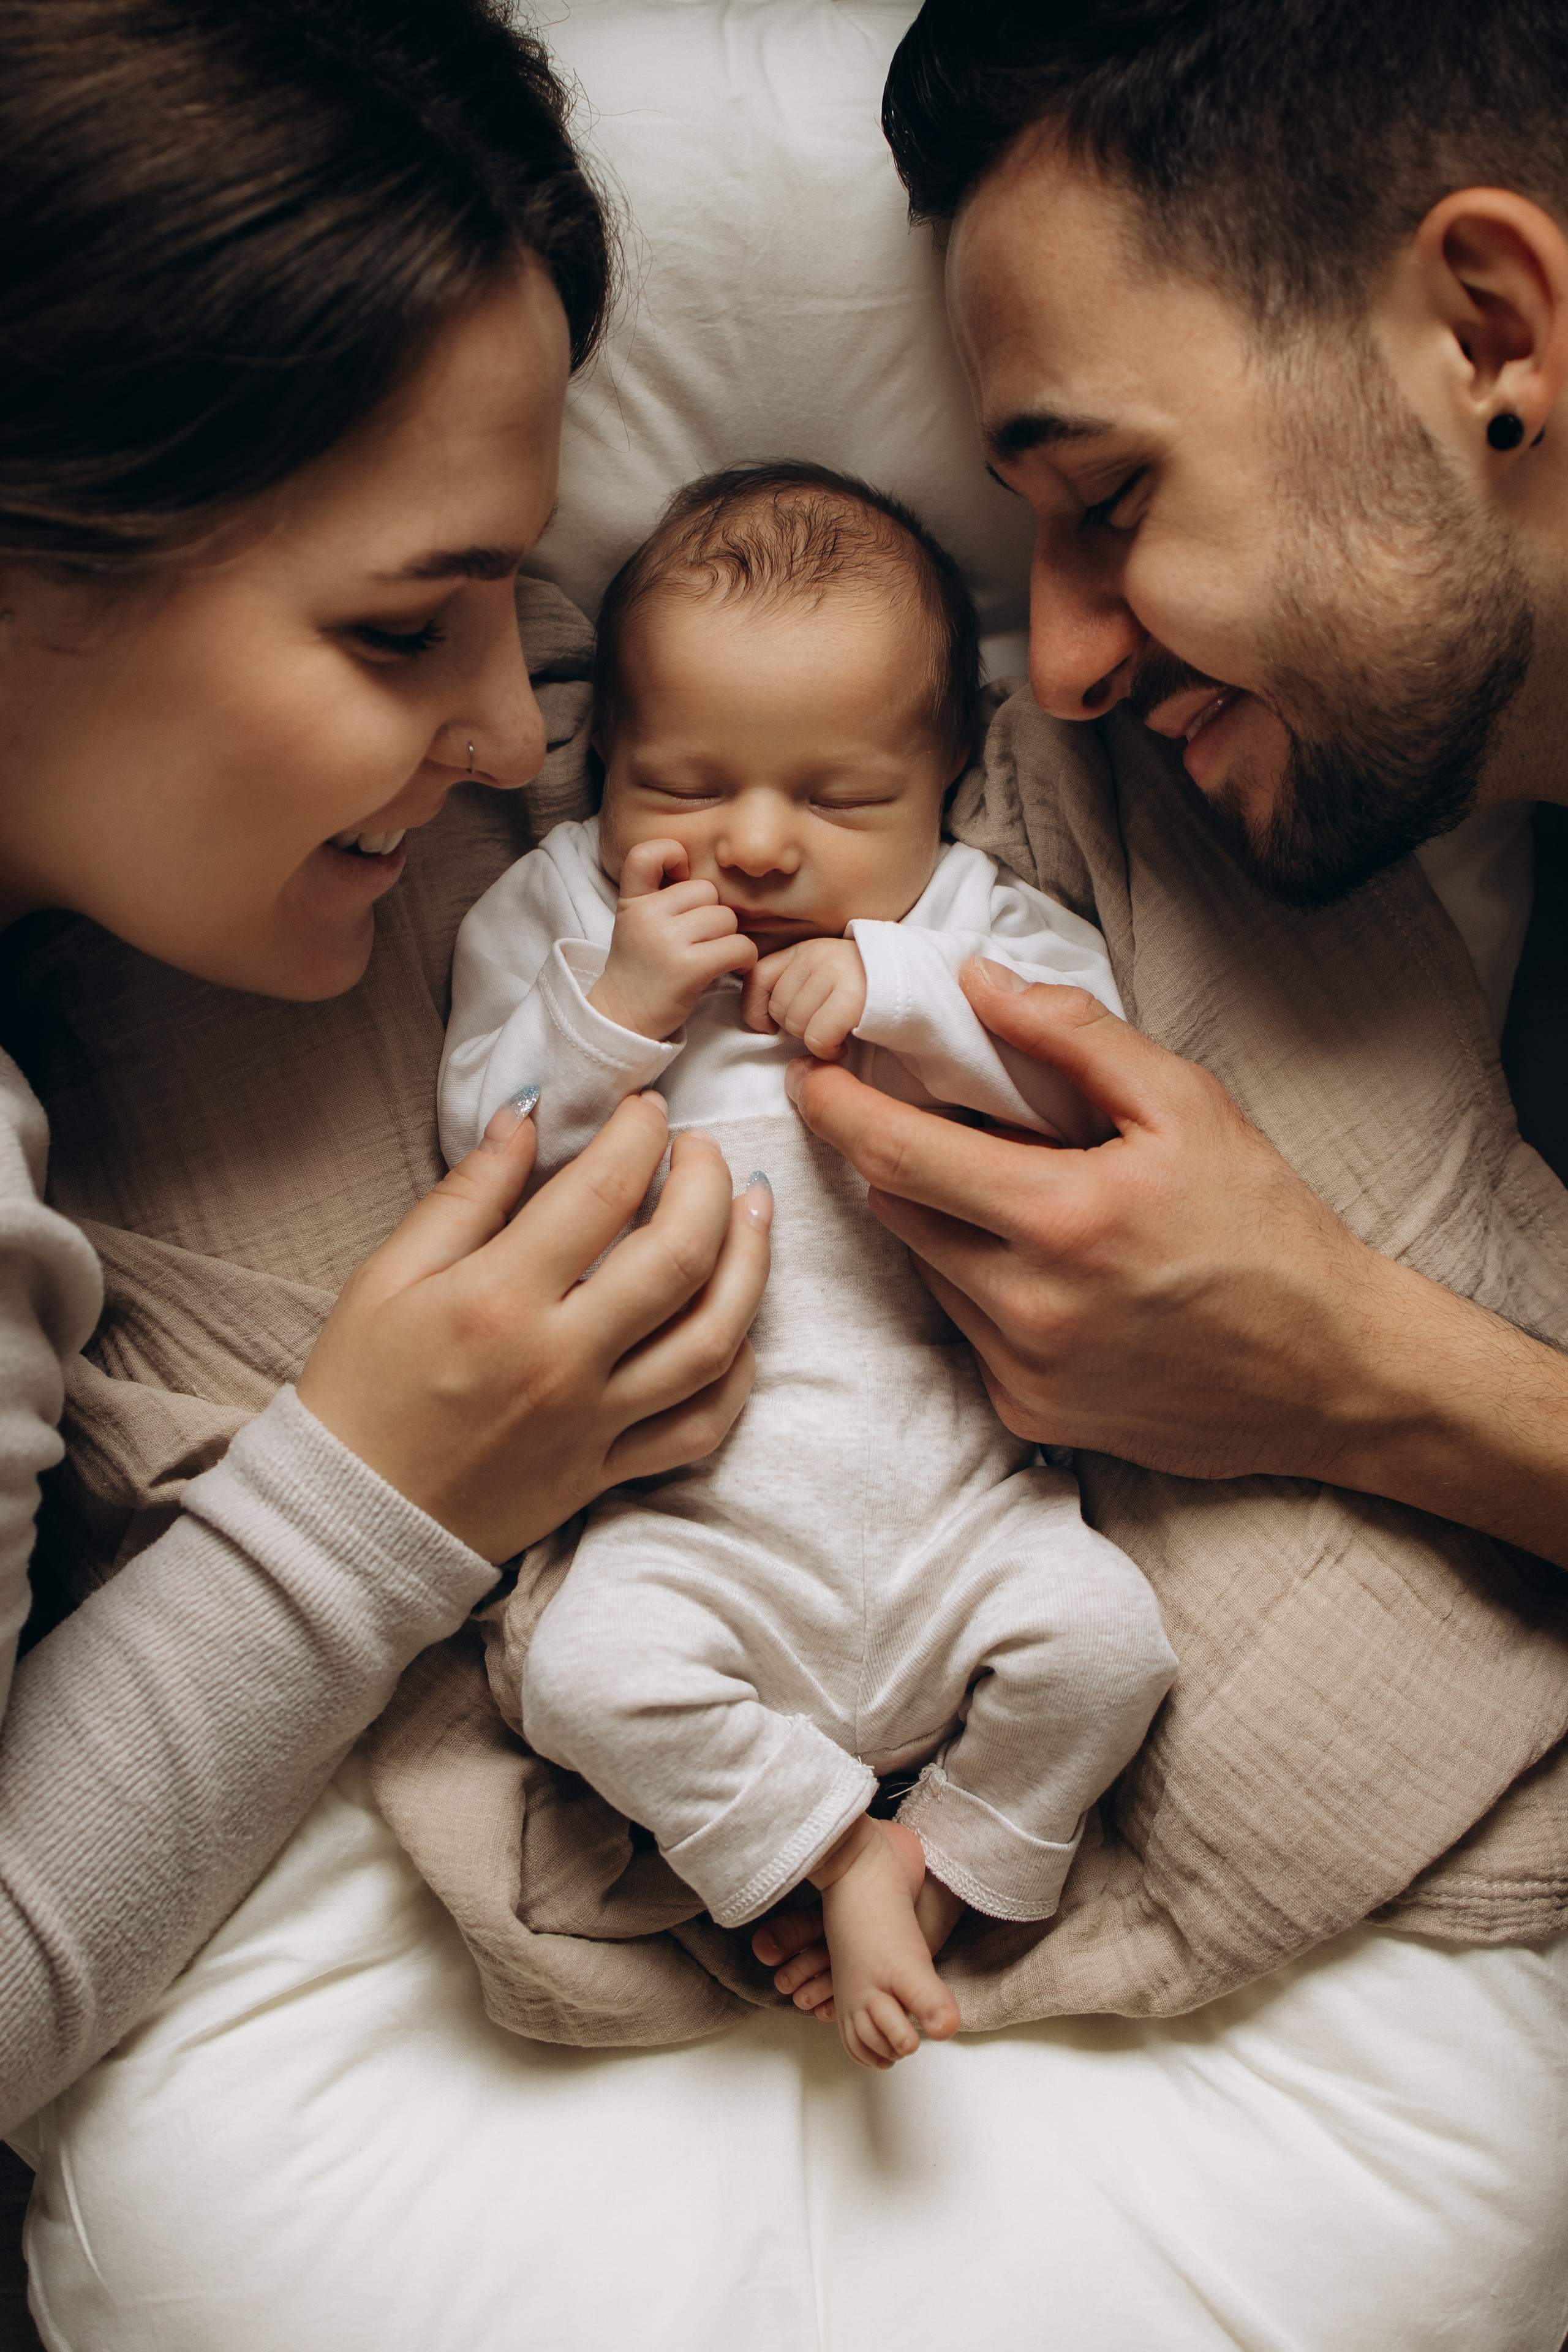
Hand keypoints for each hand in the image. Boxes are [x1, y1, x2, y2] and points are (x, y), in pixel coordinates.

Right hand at [297, 1092, 771, 1560]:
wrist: (351, 1519)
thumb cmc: (361, 1390)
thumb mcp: (388, 1276)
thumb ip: (468, 1193)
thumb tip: (527, 1114)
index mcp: (498, 1300)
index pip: (601, 1192)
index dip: (638, 1135)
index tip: (647, 1110)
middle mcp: (560, 1360)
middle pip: (680, 1257)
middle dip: (710, 1182)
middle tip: (703, 1149)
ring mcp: (594, 1422)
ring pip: (713, 1340)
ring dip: (750, 1264)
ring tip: (754, 1211)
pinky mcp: (608, 1471)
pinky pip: (701, 1426)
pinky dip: (735, 1375)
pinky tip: (737, 1327)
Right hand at [589, 838, 756, 1038]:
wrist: (624, 1017)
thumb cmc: (641, 968)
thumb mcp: (634, 921)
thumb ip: (657, 892)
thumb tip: (699, 869)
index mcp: (632, 901)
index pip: (648, 853)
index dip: (672, 855)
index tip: (679, 877)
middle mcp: (647, 916)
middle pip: (707, 891)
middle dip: (711, 915)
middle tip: (697, 941)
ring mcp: (667, 941)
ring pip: (725, 918)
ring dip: (727, 938)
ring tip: (710, 956)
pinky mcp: (690, 967)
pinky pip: (739, 945)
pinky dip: (744, 958)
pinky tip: (732, 967)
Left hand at [742, 936, 866, 1058]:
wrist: (917, 985)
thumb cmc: (865, 989)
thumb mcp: (823, 975)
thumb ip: (791, 984)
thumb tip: (760, 1021)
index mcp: (804, 949)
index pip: (756, 977)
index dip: (755, 1009)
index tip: (770, 1026)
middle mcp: (817, 955)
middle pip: (778, 1008)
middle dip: (796, 1027)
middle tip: (823, 1024)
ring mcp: (836, 973)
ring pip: (797, 1024)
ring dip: (815, 1039)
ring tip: (837, 1031)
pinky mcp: (853, 997)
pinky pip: (817, 1037)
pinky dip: (828, 1050)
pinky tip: (842, 1045)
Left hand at [780, 958, 1469, 1484]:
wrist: (1332, 1372)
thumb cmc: (1266, 1228)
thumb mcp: (1188, 1105)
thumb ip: (1073, 1037)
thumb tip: (974, 982)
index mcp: (1060, 1219)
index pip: (896, 1155)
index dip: (835, 1109)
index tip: (809, 1078)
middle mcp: (1028, 1307)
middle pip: (899, 1213)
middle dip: (901, 1161)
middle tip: (948, 1126)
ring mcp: (1025, 1373)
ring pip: (930, 1272)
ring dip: (950, 1226)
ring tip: (1029, 1201)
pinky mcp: (1030, 1417)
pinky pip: (968, 1334)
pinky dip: (987, 1291)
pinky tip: (1057, 1276)